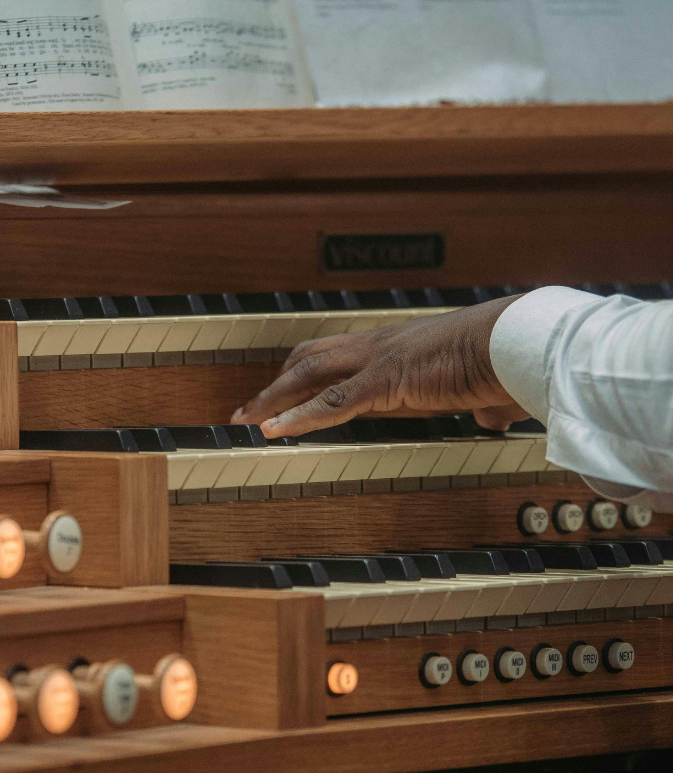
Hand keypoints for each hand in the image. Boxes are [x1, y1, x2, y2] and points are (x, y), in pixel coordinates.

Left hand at [231, 297, 528, 437]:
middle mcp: (382, 344)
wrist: (525, 341)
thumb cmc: (513, 359)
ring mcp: (381, 359)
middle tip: (249, 409)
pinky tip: (275, 432)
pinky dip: (299, 417)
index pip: (339, 354)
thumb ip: (486, 403)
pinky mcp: (388, 380)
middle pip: (310, 357)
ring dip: (274, 398)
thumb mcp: (492, 385)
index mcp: (400, 346)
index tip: (287, 392)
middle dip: (276, 384)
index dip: (307, 373)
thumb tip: (500, 418)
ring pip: (309, 375)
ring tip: (247, 421)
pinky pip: (332, 402)